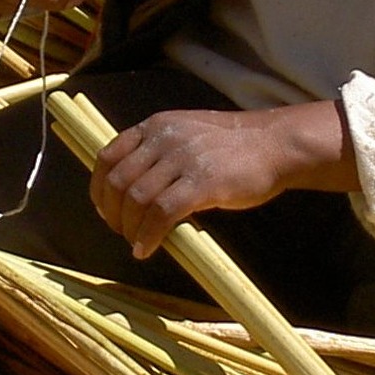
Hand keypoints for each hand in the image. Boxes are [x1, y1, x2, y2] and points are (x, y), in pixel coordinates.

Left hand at [90, 100, 356, 258]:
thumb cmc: (232, 147)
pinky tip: (146, 249)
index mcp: (156, 126)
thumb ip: (158, 152)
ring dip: (129, 227)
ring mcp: (182, 159)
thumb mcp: (187, 134)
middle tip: (120, 231)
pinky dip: (148, 235)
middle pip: (118, 181)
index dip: (99, 187)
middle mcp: (163, 138)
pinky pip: (161, 214)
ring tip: (135, 243)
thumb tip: (131, 188)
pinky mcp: (202, 182)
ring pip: (136, 199)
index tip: (103, 208)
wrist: (275, 144)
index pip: (108, 156)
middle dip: (112, 212)